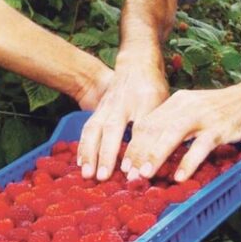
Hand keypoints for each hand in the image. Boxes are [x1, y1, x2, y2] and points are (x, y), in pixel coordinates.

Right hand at [78, 61, 168, 180]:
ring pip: (93, 130)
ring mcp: (104, 108)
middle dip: (104, 155)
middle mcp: (117, 106)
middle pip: (108, 130)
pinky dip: (83, 147)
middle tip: (101, 177)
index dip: (133, 150)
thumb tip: (153, 157)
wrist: (134, 64)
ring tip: (86, 173)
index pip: (136, 128)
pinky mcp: (97, 112)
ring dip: (89, 153)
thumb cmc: (150, 87)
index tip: (128, 171)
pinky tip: (81, 162)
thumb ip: (155, 126)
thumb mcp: (160, 103)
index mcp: (138, 103)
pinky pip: (87, 129)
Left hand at [121, 79, 240, 181]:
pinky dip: (189, 162)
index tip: (124, 164)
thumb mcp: (194, 110)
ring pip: (172, 136)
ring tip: (144, 175)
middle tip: (128, 175)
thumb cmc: (225, 108)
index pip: (148, 123)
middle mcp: (185, 107)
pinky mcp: (220, 128)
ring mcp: (203, 117)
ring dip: (156, 156)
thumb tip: (155, 146)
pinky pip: (200, 146)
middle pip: (154, 129)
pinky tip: (180, 177)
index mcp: (176, 102)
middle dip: (138, 153)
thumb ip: (176, 123)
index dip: (134, 144)